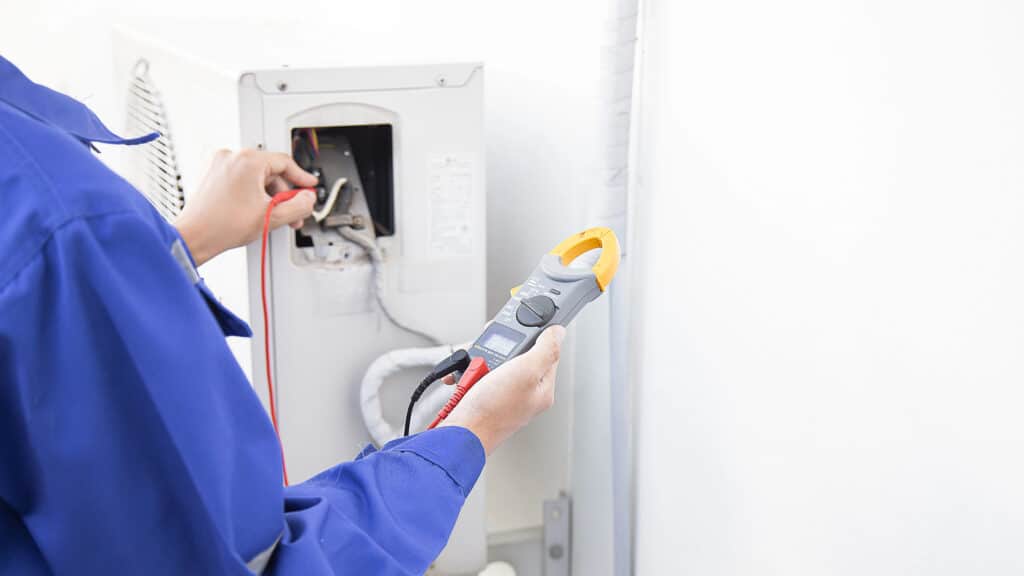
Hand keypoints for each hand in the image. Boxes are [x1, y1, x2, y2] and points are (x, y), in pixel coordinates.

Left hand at [174, 149, 317, 265]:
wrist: (193, 236)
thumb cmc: (222, 226)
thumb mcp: (272, 217)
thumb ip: (298, 206)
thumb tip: (308, 199)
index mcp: (247, 161)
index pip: (285, 162)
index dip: (301, 177)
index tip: (309, 186)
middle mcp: (231, 156)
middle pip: (270, 170)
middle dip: (282, 193)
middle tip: (290, 211)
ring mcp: (218, 164)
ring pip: (254, 175)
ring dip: (267, 194)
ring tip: (269, 214)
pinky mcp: (210, 173)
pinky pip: (239, 177)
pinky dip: (250, 191)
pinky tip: (253, 209)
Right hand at [439, 326, 565, 454]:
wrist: (459, 434)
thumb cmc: (492, 411)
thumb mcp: (526, 371)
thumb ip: (546, 349)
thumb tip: (559, 331)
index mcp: (542, 388)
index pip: (546, 352)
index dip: (533, 337)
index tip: (519, 331)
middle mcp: (524, 393)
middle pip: (516, 354)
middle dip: (498, 349)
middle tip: (490, 356)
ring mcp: (502, 396)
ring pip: (493, 362)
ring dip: (478, 359)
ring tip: (474, 370)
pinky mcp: (483, 398)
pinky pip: (475, 374)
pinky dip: (466, 372)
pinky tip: (465, 377)